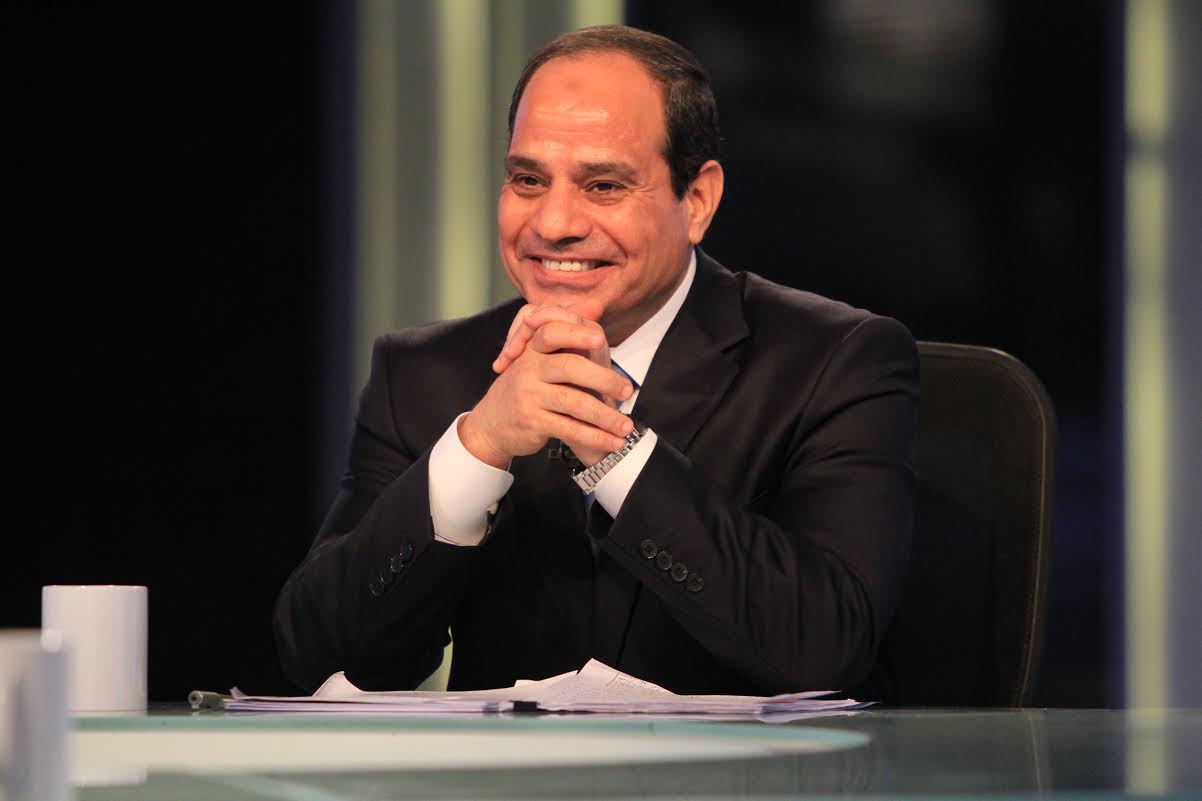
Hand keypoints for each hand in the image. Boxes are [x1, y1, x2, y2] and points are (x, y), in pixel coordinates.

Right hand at [460, 307, 633, 469]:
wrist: (492, 424)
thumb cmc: (528, 389)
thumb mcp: (539, 363)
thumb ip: (566, 342)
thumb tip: (597, 315)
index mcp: (533, 349)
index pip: (552, 331)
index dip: (575, 332)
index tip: (599, 338)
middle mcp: (528, 369)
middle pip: (570, 366)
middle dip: (604, 379)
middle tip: (627, 390)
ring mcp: (529, 396)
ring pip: (575, 402)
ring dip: (606, 416)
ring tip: (627, 427)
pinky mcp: (531, 421)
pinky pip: (569, 429)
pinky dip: (595, 438)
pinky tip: (613, 442)